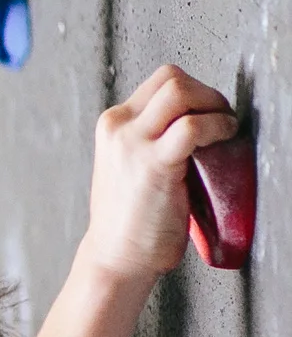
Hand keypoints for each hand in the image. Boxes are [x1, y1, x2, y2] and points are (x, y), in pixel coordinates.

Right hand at [79, 66, 238, 285]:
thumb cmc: (130, 219)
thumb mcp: (131, 164)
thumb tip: (196, 120)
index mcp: (113, 126)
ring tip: (222, 130)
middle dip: (207, 94)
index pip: (161, 82)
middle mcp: (118, 128)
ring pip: (180, 91)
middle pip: (172, 78)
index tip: (208, 114)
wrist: (116, 257)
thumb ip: (152, 138)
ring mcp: (132, 144)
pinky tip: (223, 139)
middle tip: (219, 120)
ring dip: (213, 106)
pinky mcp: (153, 163)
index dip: (194, 92)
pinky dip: (218, 126)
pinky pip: (193, 126)